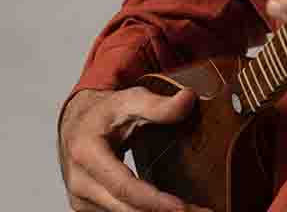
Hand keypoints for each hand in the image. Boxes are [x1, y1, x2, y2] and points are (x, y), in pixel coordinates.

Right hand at [59, 87, 210, 211]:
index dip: (153, 201)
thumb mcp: (130, 100)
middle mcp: (80, 181)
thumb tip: (188, 99)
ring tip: (194, 211)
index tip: (182, 208)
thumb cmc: (104, 112)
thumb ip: (159, 104)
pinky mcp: (89, 206)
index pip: (123, 186)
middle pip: (125, 209)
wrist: (77, 123)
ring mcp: (82, 198)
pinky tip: (172, 210)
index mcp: (87, 153)